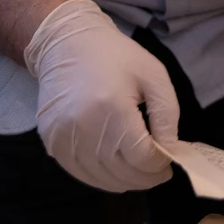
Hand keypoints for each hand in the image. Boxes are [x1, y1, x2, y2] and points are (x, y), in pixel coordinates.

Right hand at [24, 0, 178, 191]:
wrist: (66, 43)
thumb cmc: (115, 57)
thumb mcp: (154, 76)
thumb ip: (167, 115)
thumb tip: (171, 151)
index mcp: (112, 109)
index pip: (142, 158)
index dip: (160, 165)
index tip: (169, 162)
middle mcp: (84, 128)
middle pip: (123, 173)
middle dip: (147, 177)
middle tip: (158, 171)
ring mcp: (64, 138)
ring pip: (102, 179)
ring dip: (126, 181)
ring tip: (139, 171)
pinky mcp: (52, 142)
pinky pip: (81, 174)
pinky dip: (102, 177)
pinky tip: (115, 168)